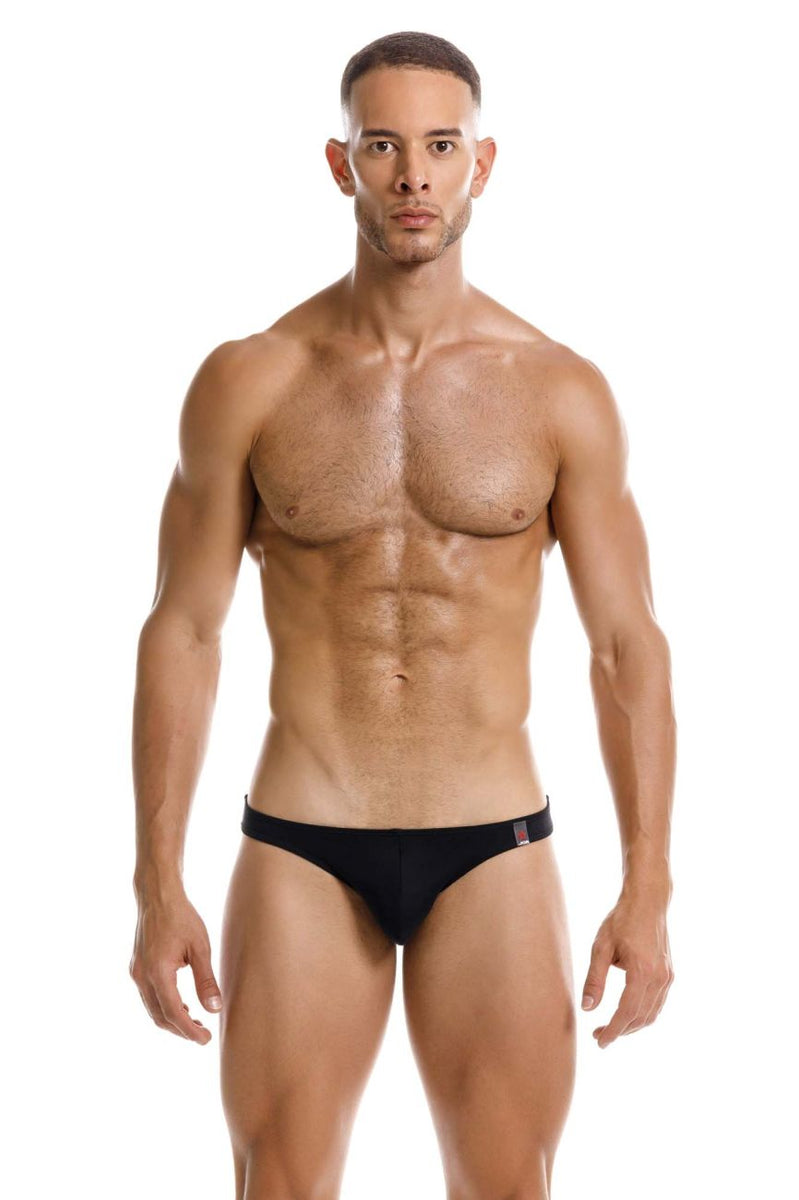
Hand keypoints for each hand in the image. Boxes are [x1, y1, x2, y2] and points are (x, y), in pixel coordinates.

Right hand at [129, 887, 222, 1043]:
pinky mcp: (136, 968)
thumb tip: (215, 1010)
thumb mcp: (200, 947)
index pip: (174, 1013)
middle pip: (160, 1017)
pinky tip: (181, 1003)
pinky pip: (148, 996)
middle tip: (203, 1034)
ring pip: (152, 1009)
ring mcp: (136, 973)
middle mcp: (142, 976)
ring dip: (172, 1019)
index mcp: (159, 972)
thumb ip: (206, 980)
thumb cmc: (182, 917)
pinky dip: (164, 1006)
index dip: (189, 1031)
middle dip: (181, 1030)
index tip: (206, 1040)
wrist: (157, 895)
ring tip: (195, 1021)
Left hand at [581, 885, 673, 1048]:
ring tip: (611, 1028)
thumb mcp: (600, 947)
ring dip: (632, 1026)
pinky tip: (627, 1014)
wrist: (648, 901)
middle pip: (641, 1017)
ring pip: (651, 1014)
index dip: (613, 1030)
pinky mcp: (669, 974)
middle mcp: (660, 978)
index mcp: (642, 971)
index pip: (627, 1011)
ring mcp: (668, 977)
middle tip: (599, 1036)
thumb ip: (594, 979)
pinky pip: (657, 1004)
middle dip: (620, 1031)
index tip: (599, 1041)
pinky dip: (643, 1014)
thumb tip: (587, 1009)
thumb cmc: (621, 920)